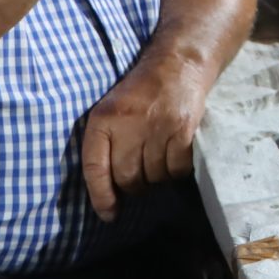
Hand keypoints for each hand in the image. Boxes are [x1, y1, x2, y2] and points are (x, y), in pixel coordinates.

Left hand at [80, 54, 213, 220]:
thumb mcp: (111, 111)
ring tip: (157, 158)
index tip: (108, 214)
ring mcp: (158, 127)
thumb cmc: (139, 94)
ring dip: (156, 176)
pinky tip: (175, 154)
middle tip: (139, 177)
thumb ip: (105, 145)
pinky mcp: (183, 130)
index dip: (100, 196)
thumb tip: (109, 193)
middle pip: (127, 177)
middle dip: (133, 186)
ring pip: (154, 177)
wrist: (177, 64)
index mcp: (104, 119)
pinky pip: (177, 170)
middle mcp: (128, 124)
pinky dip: (176, 170)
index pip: (95, 167)